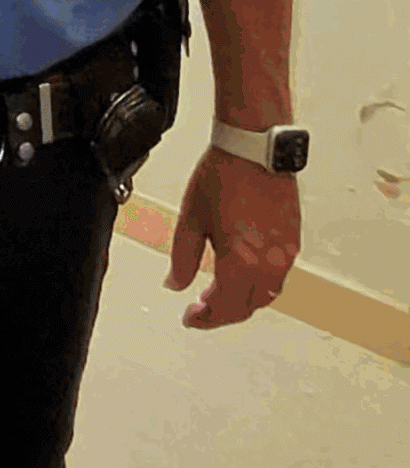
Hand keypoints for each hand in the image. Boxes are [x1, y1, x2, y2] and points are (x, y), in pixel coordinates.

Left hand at [165, 145, 300, 328]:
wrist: (254, 148)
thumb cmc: (223, 175)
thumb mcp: (191, 218)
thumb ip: (182, 257)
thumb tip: (174, 283)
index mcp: (241, 260)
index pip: (224, 307)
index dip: (205, 318)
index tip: (190, 319)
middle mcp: (269, 262)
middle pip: (247, 307)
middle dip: (222, 314)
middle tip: (200, 310)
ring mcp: (286, 253)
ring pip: (265, 295)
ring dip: (242, 301)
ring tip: (217, 295)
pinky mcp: (293, 242)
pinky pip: (277, 277)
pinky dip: (258, 286)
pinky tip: (241, 276)